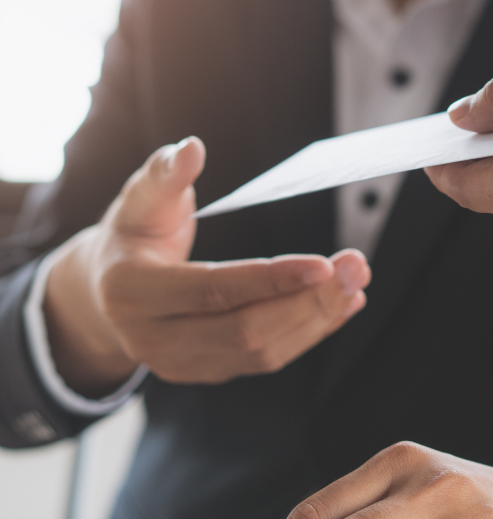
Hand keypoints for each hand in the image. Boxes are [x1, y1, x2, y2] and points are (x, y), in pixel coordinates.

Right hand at [44, 137, 370, 394]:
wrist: (110, 290)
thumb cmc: (132, 236)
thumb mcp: (140, 200)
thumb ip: (166, 175)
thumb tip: (192, 148)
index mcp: (132, 292)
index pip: (212, 290)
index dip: (272, 280)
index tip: (325, 264)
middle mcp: (152, 339)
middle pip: (245, 331)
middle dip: (310, 302)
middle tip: (356, 268)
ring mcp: (179, 364)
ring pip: (262, 353)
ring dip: (317, 319)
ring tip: (356, 284)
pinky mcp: (207, 371)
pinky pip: (265, 359)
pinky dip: (308, 333)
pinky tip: (339, 306)